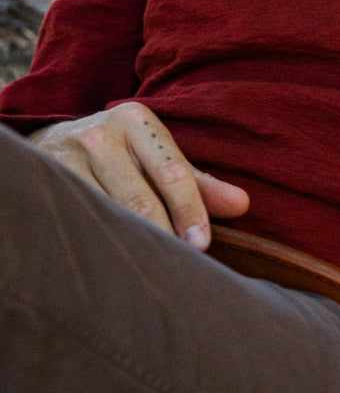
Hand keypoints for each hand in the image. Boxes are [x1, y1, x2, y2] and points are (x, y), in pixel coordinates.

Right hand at [30, 101, 249, 248]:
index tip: (202, 244)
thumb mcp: (158, 156)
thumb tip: (243, 205)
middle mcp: (102, 134)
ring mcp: (66, 157)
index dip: (190, 209)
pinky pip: (74, 218)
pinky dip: (95, 242)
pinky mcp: (42, 180)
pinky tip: (110, 263)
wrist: (50, 141)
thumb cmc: (121, 153)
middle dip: (162, 234)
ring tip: (150, 273)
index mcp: (139, 121)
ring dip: (129, 244)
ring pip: (105, 212)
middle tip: (182, 266)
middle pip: (139, 196)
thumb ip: (199, 182)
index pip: (172, 171)